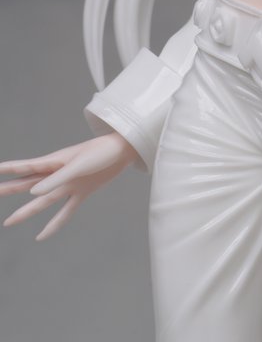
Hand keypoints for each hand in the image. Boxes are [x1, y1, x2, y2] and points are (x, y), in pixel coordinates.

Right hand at [0, 132, 138, 239]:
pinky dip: (53, 225)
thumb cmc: (101, 151)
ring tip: (8, 222)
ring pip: (42, 201)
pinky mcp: (82, 193)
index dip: (9, 169)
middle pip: (28, 184)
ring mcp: (69, 185)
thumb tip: (33, 192)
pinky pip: (64, 212)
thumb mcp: (79, 164)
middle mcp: (58, 174)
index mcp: (55, 161)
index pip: (26, 167)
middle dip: (10, 189)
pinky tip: (41, 236)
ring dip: (26, 211)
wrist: (123, 151)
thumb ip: (57, 178)